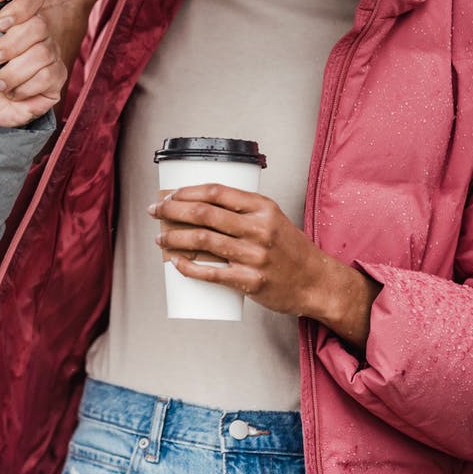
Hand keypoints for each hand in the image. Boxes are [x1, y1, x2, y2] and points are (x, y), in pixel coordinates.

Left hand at [0, 0, 66, 127]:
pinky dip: (22, 88)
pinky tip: (12, 91)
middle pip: (38, 26)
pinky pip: (47, 77)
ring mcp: (48, 55)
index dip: (18, 9)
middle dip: (7, 47)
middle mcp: (36, 32)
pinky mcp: (54, 79)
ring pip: (42, 54)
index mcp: (16, 14)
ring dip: (11, 72)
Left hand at [148, 184, 381, 347]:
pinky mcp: (251, 282)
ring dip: (173, 238)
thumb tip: (196, 206)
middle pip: (204, 214)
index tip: (169, 195)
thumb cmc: (290, 249)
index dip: (186, 192)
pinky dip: (188, 268)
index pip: (216, 191)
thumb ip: (241, 210)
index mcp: (263, 207)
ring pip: (202, 241)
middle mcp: (259, 228)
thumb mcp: (271, 218)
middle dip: (171, 211)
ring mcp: (255, 256)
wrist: (317, 282)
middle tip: (155, 212)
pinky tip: (175, 262)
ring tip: (160, 238)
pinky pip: (211, 273)